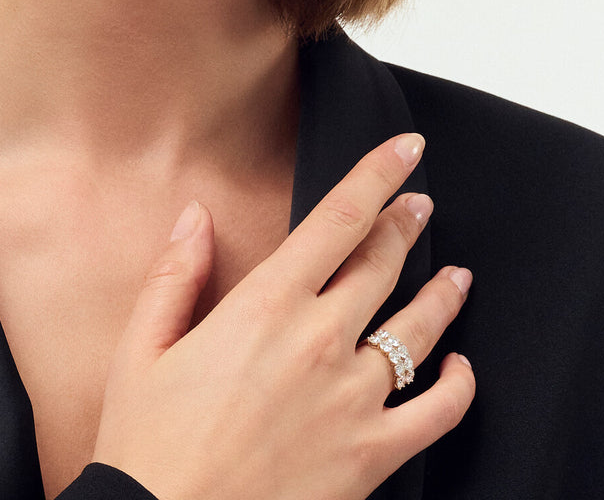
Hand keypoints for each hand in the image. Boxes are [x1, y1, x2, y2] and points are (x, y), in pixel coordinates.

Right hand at [91, 134, 473, 499]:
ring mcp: (352, 398)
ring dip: (442, 292)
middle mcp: (320, 341)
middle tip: (419, 203)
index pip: (338, 219)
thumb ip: (175, 274)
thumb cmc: (149, 445)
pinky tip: (462, 369)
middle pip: (382, 262)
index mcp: (266, 307)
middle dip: (405, 223)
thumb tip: (196, 215)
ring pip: (418, 327)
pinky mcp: (371, 455)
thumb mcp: (141, 349)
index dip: (377, 175)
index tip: (405, 148)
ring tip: (457, 275)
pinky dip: (459, 387)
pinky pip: (436, 413)